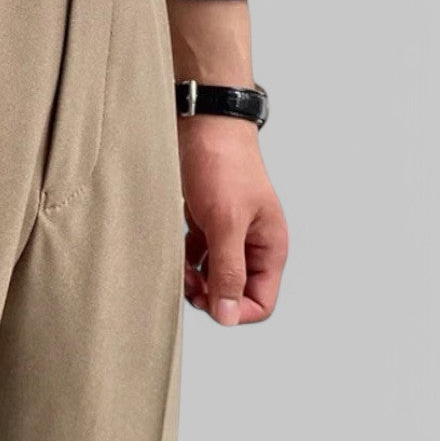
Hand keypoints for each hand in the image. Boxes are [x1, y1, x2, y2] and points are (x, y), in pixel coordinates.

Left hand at [178, 114, 287, 325]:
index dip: (233, 310)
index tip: (205, 299)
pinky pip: (197, 255)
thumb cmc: (222, 165)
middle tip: (185, 281)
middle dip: (210, 294)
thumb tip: (228, 317)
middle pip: (234, 292)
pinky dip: (184, 258)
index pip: (260, 302)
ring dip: (194, 278)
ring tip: (177, 265)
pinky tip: (172, 248)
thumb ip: (228, 270)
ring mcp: (228, 233)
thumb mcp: (225, 222)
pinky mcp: (206, 221)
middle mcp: (252, 244)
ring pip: (213, 275)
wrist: (202, 124)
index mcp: (269, 247)